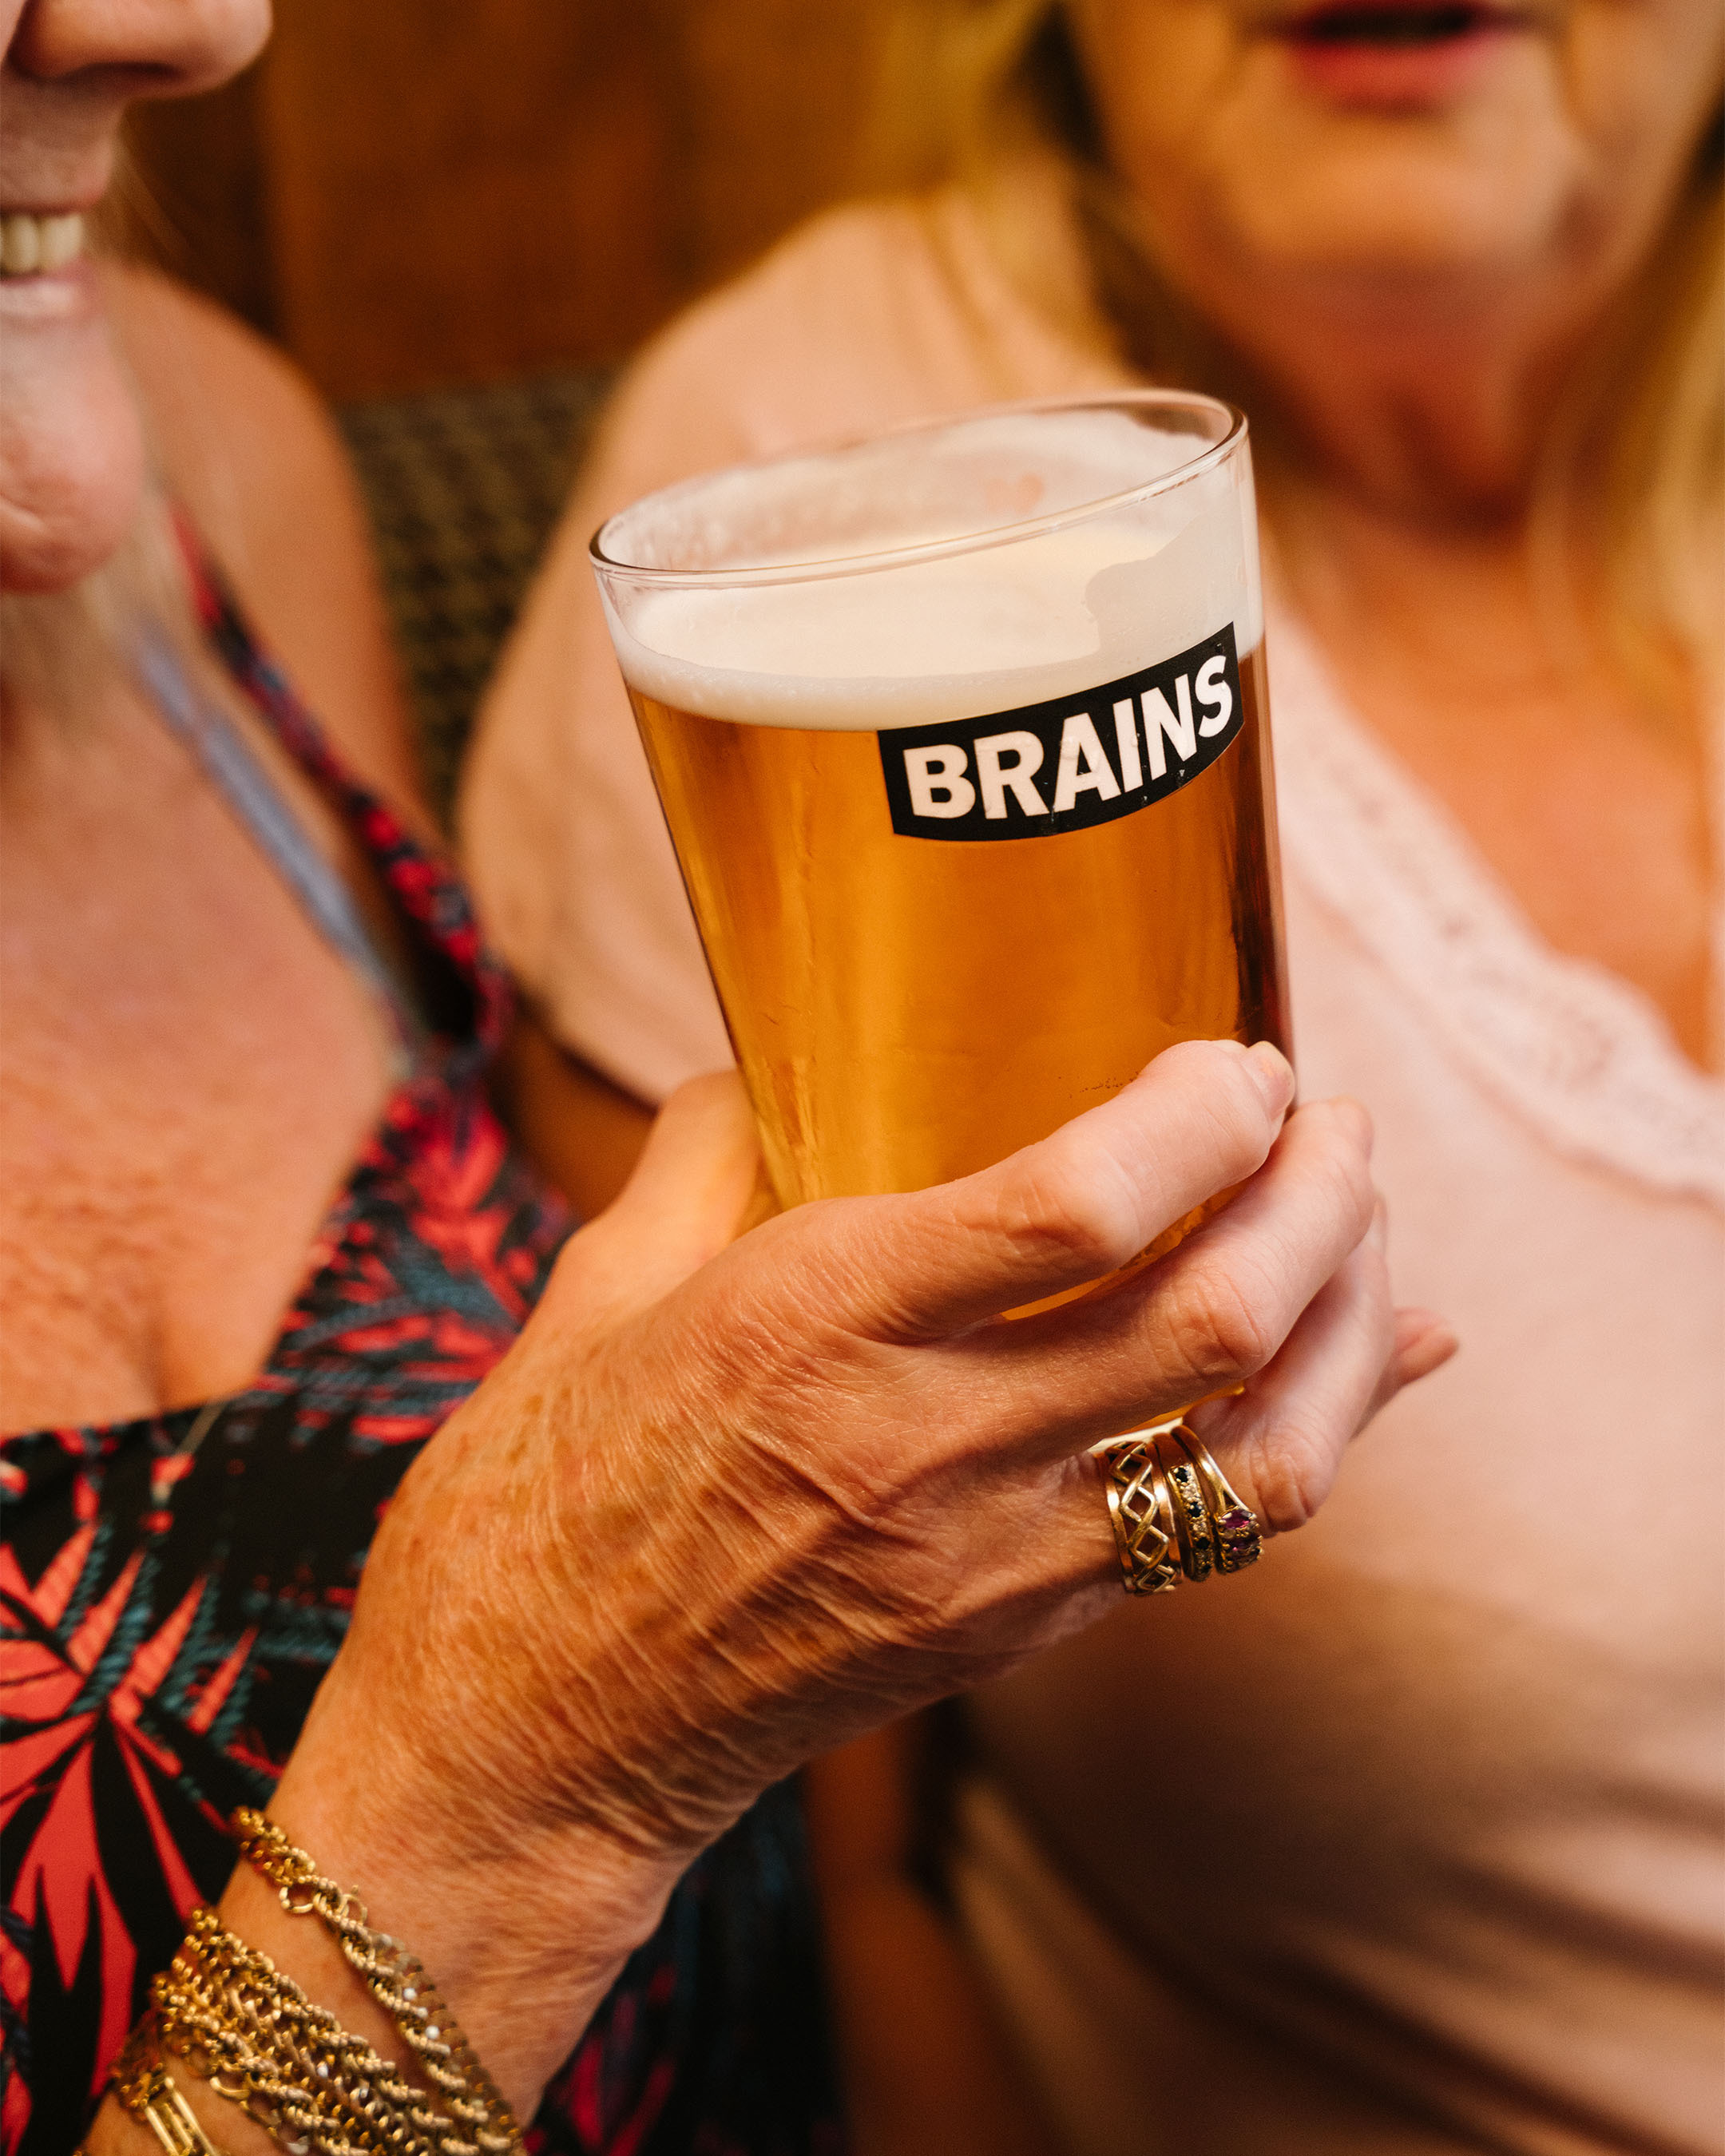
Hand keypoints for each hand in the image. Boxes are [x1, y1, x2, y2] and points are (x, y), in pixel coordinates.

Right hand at [261, 1040, 1450, 2107]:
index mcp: (812, 1323)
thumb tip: (766, 1057)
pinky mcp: (1017, 1634)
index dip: (1199, 1118)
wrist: (528, 1736)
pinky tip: (1356, 1357)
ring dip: (1347, 1323)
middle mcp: (926, 1447)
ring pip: (1261, 1456)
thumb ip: (701, 1150)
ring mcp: (991, 1563)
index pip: (1078, 1211)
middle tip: (1330, 1122)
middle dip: (1320, 1198)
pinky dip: (1315, 1434)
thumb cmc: (536, 1498)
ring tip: (1356, 1227)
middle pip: (1215, 1322)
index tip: (1233, 1061)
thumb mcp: (596, 1285)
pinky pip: (1217, 1534)